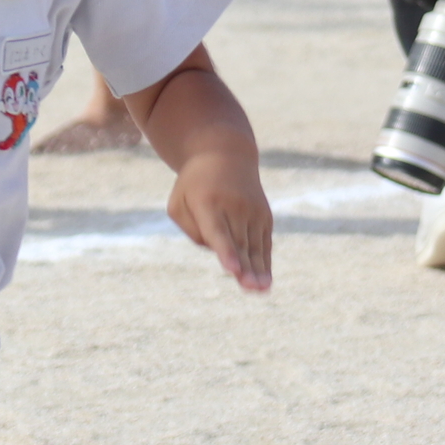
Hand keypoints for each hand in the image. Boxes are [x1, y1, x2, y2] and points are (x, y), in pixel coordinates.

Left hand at [167, 153, 273, 292]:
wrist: (225, 154)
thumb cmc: (194, 184)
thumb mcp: (179, 203)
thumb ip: (192, 230)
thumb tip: (218, 251)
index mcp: (207, 202)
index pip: (217, 231)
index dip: (226, 251)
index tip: (232, 269)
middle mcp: (233, 206)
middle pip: (238, 242)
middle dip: (244, 267)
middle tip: (250, 288)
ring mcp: (251, 210)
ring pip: (253, 246)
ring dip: (258, 270)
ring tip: (259, 290)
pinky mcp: (264, 215)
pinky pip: (263, 243)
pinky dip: (264, 263)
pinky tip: (265, 282)